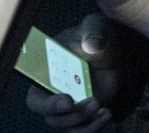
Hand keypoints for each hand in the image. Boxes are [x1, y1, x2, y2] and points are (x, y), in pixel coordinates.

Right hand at [26, 14, 121, 131]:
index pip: (35, 97)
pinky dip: (94, 126)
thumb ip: (93, 31)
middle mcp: (52, 92)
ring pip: (66, 127)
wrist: (113, 52)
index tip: (67, 100)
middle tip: (91, 102)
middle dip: (69, 116)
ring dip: (84, 123)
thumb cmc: (97, 36)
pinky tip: (106, 112)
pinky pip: (82, 129)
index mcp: (45, 73)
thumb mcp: (96, 27)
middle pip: (50, 117)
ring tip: (101, 107)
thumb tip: (91, 44)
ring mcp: (67, 105)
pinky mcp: (82, 114)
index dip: (46, 103)